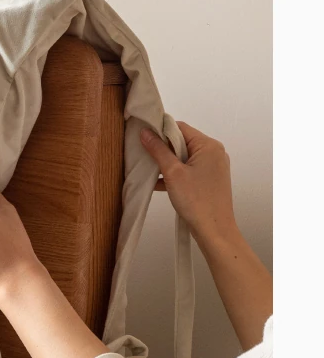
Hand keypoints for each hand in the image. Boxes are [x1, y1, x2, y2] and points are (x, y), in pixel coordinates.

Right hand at [141, 122, 238, 247]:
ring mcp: (213, 167)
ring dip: (167, 163)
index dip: (161, 131)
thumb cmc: (195, 199)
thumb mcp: (172, 173)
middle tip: (144, 156)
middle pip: (183, 142)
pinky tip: (158, 183)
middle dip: (163, 149)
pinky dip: (175, 174)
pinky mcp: (210, 180)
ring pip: (184, 158)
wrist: (214, 229)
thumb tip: (145, 132)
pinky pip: (189, 170)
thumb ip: (158, 150)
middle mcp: (214, 152)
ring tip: (150, 171)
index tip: (144, 139)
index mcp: (208, 145)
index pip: (181, 128)